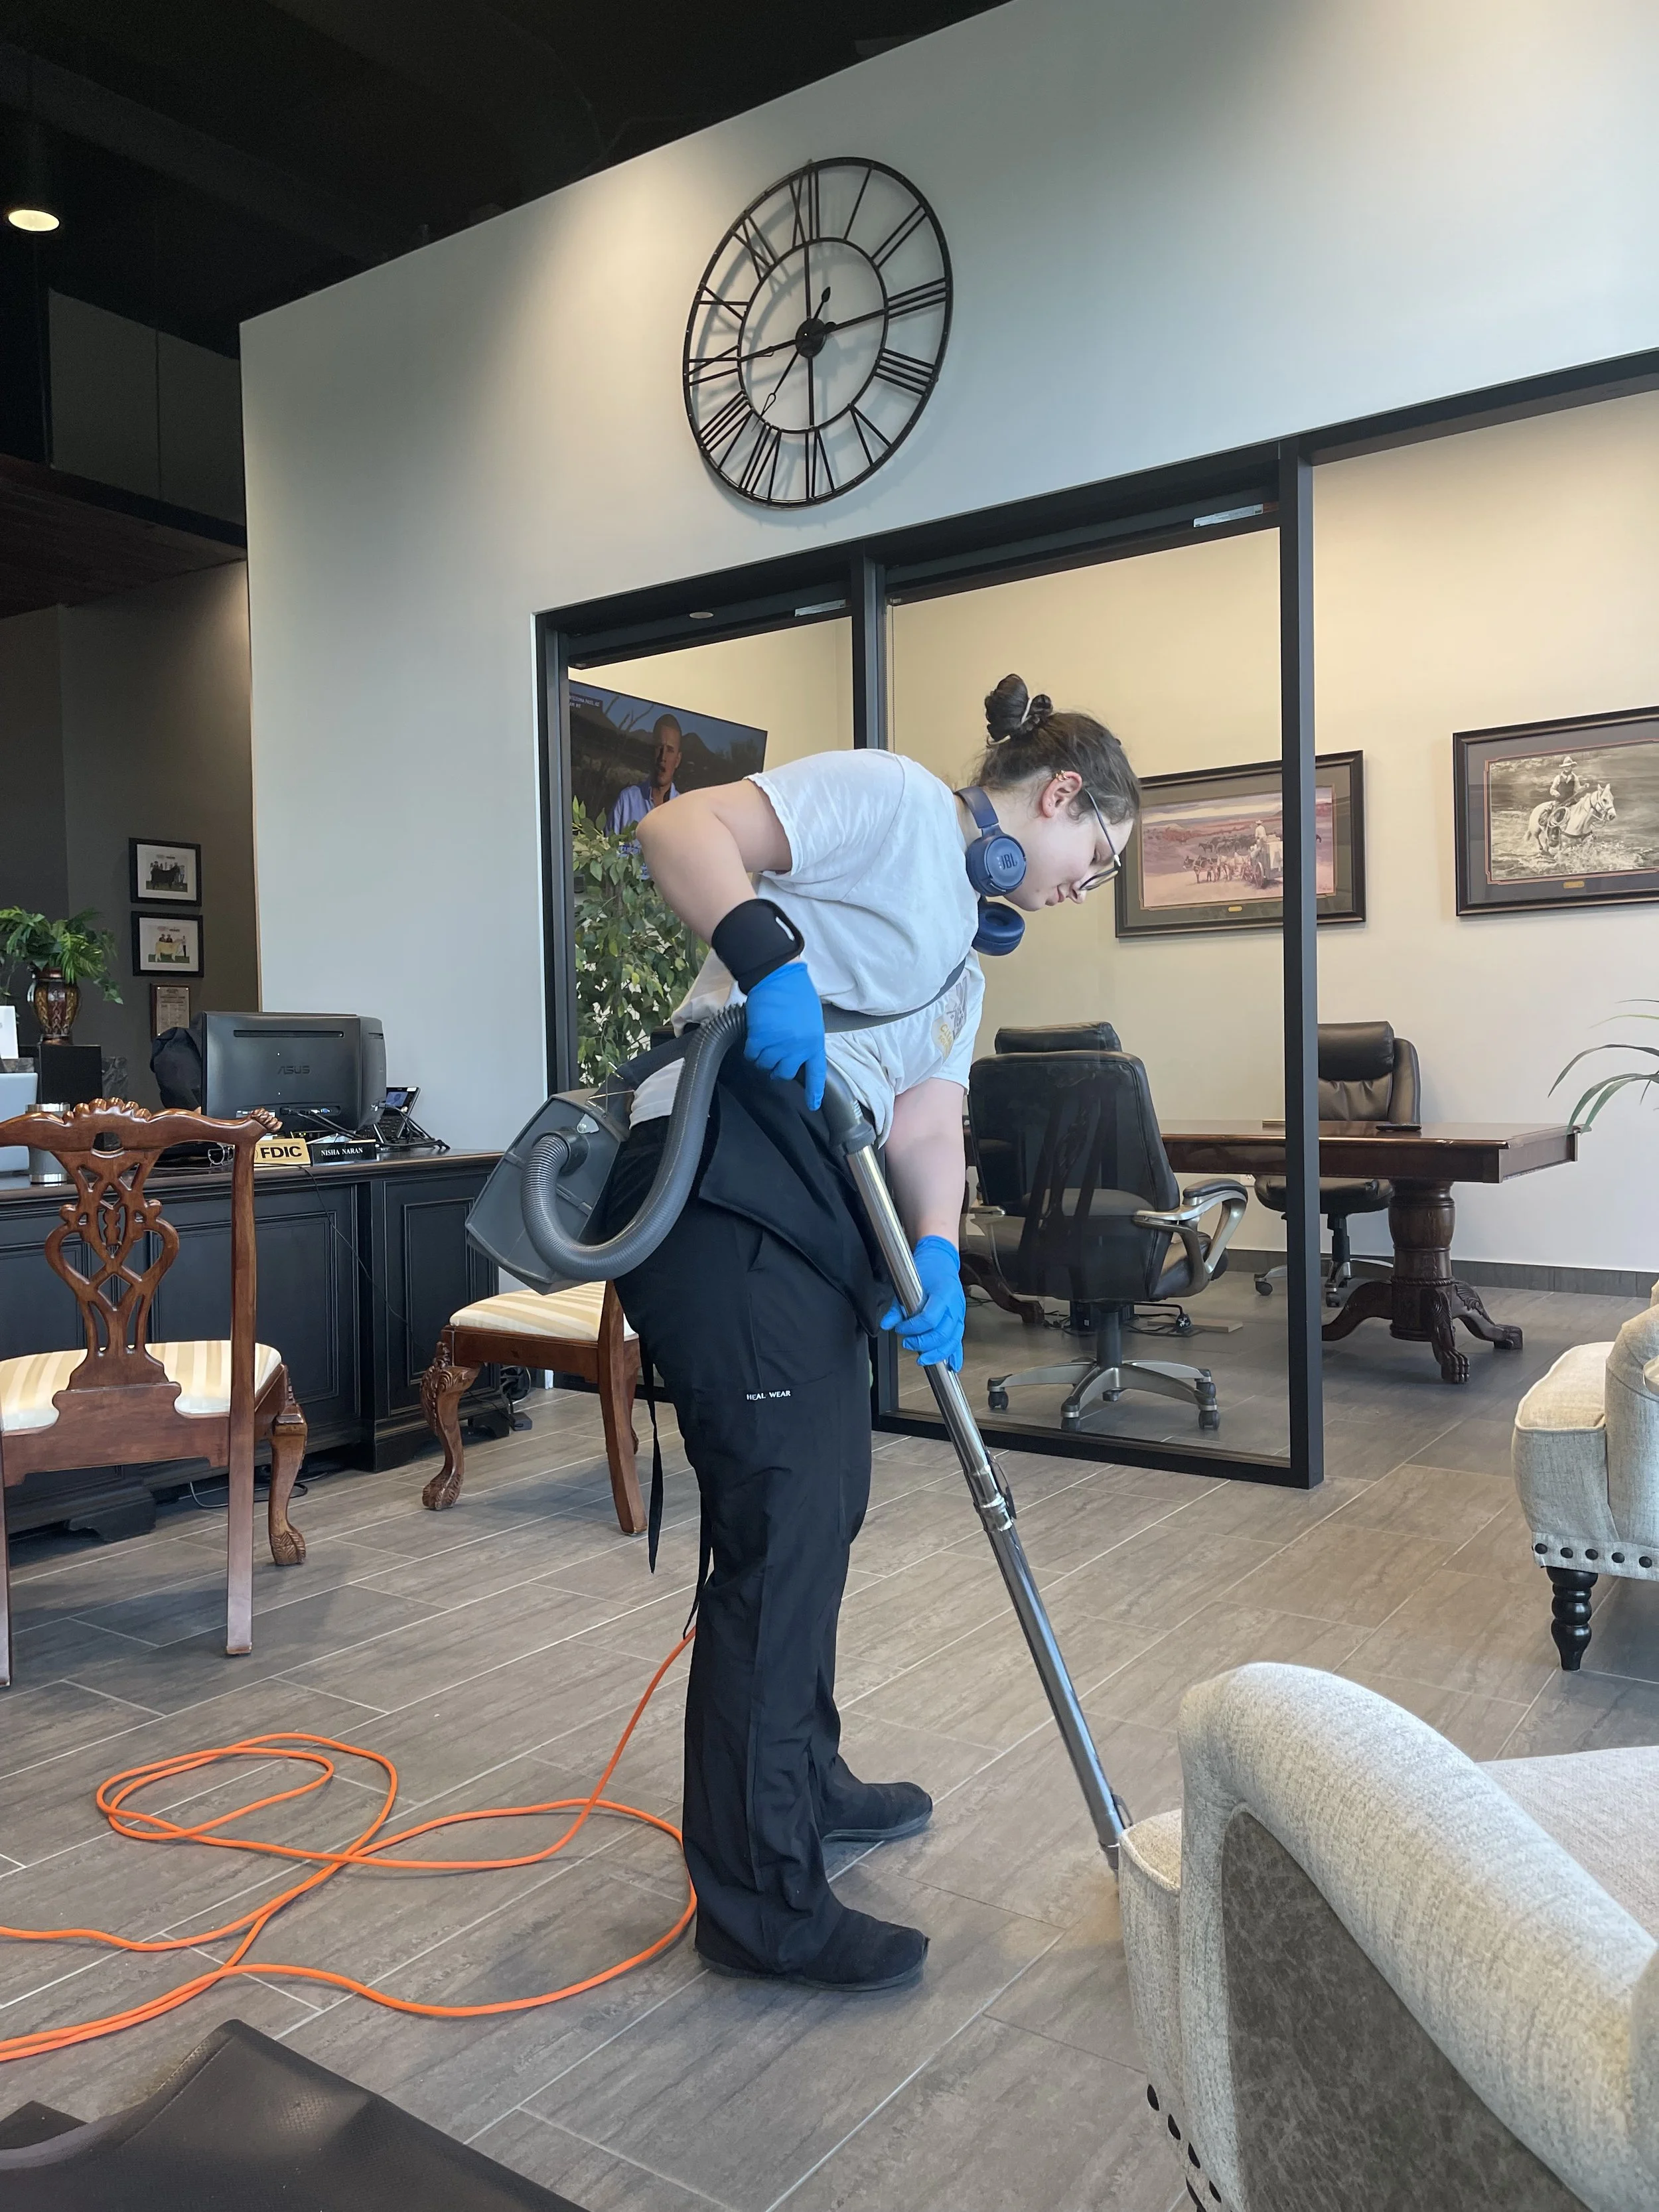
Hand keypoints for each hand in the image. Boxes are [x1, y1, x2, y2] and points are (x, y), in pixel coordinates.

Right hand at [742, 960, 825, 1108]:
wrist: (779, 977)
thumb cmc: (797, 993)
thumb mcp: (811, 1019)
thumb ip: (807, 1039)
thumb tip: (798, 1053)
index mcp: (815, 1042)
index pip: (816, 1073)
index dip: (814, 1092)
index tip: (813, 1105)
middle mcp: (798, 1047)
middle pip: (784, 1073)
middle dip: (777, 1069)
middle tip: (773, 1057)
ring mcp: (779, 1044)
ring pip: (765, 1065)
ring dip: (761, 1057)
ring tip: (762, 1043)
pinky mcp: (760, 1038)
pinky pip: (752, 1054)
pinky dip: (751, 1049)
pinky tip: (753, 1038)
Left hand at [881, 1236, 965, 1370]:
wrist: (941, 1260)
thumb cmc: (927, 1270)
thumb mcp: (907, 1283)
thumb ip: (897, 1307)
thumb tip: (887, 1324)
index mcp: (943, 1294)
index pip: (930, 1318)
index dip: (913, 1328)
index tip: (901, 1329)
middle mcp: (955, 1306)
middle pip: (943, 1333)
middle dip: (923, 1343)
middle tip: (907, 1343)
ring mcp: (959, 1314)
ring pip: (952, 1340)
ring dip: (937, 1353)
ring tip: (921, 1358)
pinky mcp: (959, 1320)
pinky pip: (959, 1340)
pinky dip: (956, 1354)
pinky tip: (952, 1366)